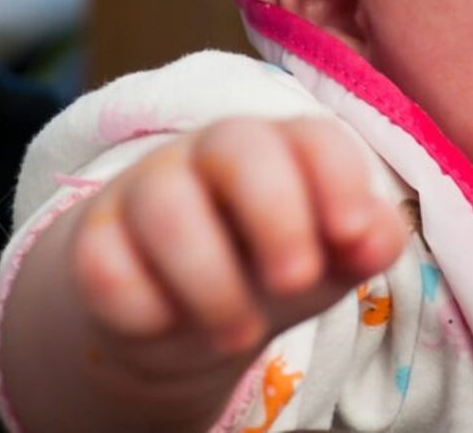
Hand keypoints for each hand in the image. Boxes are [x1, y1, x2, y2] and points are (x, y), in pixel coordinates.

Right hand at [70, 116, 406, 370]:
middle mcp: (216, 152)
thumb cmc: (274, 266)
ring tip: (240, 336)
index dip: (338, 179)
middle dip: (276, 216)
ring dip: (209, 279)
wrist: (186, 313)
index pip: (314, 136)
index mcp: (286, 147)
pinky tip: (169, 324)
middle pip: (239, 146)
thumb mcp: (333, 260)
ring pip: (166, 204)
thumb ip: (368, 243)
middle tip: (296, 282)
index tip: (350, 235)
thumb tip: (377, 236)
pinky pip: (106, 262)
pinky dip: (141, 304)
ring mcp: (149, 188)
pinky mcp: (96, 239)